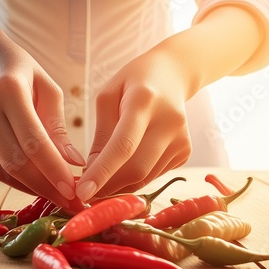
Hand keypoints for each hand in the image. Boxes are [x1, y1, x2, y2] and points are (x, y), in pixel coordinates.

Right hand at [0, 17, 84, 207]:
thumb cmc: (18, 70)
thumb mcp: (46, 88)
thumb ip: (58, 127)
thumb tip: (74, 164)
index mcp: (7, 89)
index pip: (33, 142)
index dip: (54, 173)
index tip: (73, 193)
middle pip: (13, 163)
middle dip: (43, 188)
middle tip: (66, 201)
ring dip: (25, 186)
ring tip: (47, 187)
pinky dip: (3, 176)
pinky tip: (18, 168)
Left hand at [76, 49, 192, 200]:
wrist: (173, 75)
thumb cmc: (132, 83)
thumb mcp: (107, 96)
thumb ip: (100, 134)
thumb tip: (92, 172)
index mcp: (144, 101)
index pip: (123, 145)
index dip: (102, 172)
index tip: (82, 192)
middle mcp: (168, 122)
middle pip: (136, 169)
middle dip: (108, 187)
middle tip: (86, 192)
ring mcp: (181, 139)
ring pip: (145, 178)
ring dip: (119, 186)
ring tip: (102, 180)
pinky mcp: (186, 152)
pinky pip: (154, 175)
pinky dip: (134, 178)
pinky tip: (125, 166)